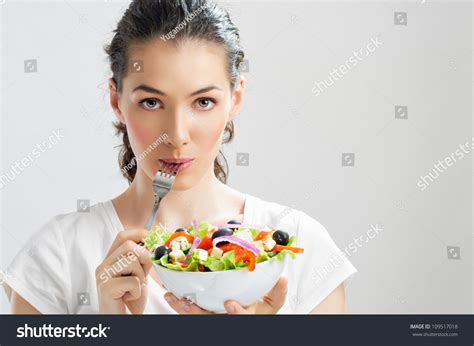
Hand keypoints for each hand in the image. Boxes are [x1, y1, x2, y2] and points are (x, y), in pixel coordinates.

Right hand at [95, 229, 151, 313]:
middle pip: (129, 245)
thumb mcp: (139, 273)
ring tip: (134, 288)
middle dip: (144, 259)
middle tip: (142, 276)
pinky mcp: (106, 288)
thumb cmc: (131, 298)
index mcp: (110, 259)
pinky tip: (128, 298)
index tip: (151, 245)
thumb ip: (142, 258)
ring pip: (132, 261)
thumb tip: (156, 243)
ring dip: (141, 277)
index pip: (123, 235)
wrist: (122, 320)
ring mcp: (103, 275)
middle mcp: (103, 265)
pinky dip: (137, 291)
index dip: (140, 235)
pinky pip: (133, 281)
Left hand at [164, 276, 287, 313]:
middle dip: (195, 313)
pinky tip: (171, 295)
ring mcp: (213, 318)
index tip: (230, 304)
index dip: (236, 314)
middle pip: (208, 319)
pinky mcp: (204, 315)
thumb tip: (283, 278)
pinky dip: (180, 304)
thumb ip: (277, 293)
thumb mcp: (271, 306)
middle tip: (185, 303)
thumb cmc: (258, 312)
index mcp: (245, 318)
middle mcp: (225, 320)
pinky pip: (190, 312)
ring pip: (196, 317)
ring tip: (172, 297)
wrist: (249, 317)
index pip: (242, 319)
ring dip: (183, 307)